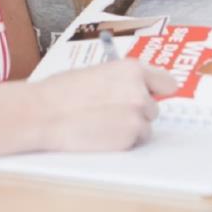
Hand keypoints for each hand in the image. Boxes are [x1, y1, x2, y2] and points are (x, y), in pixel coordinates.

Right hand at [31, 59, 177, 152]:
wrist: (44, 113)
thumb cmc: (61, 92)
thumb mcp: (97, 73)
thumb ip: (122, 80)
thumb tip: (136, 88)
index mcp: (132, 69)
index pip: (167, 82)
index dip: (157, 91)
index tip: (153, 96)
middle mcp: (140, 91)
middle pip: (154, 107)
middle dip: (137, 112)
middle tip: (112, 113)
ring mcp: (136, 116)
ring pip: (145, 127)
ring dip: (130, 128)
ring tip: (102, 124)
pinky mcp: (129, 138)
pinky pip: (134, 142)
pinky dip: (122, 142)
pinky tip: (100, 134)